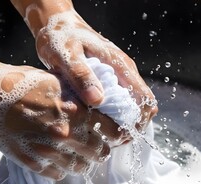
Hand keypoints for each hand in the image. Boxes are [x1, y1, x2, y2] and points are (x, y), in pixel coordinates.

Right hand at [0, 62, 124, 179]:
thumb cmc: (22, 85)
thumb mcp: (58, 82)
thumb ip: (79, 97)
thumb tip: (98, 105)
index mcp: (76, 111)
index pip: (112, 131)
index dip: (118, 134)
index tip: (117, 136)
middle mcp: (66, 134)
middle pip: (100, 153)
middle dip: (101, 150)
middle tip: (98, 148)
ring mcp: (49, 150)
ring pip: (81, 167)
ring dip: (84, 162)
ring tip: (80, 156)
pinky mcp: (33, 162)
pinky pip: (58, 174)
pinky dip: (61, 169)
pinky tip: (58, 160)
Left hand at [10, 0, 157, 130]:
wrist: (56, 24)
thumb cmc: (60, 36)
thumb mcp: (66, 54)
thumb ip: (81, 75)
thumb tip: (98, 100)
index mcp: (120, 66)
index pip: (145, 99)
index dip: (139, 121)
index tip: (122, 136)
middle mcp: (123, 72)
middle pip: (141, 106)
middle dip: (130, 127)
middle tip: (109, 141)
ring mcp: (117, 76)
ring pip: (130, 107)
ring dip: (121, 123)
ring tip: (101, 136)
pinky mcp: (107, 80)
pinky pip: (117, 103)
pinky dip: (111, 116)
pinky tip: (95, 124)